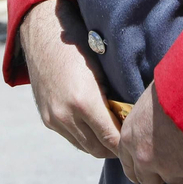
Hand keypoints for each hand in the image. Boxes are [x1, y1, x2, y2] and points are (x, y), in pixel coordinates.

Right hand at [21, 0, 121, 158]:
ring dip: (100, 144)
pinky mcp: (47, 118)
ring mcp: (54, 119)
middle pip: (98, 149)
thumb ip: (114, 98)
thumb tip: (131, 119)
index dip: (127, 143)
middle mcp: (66, 115)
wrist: (43, 34)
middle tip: (130, 138)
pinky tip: (96, 126)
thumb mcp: (103, 69)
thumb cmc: (81, 44)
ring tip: (115, 133)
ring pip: (84, 146)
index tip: (139, 138)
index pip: (112, 139)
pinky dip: (85, 136)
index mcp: (84, 102)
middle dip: (115, 147)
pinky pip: (71, 137)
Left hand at [117, 83, 182, 183]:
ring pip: (175, 179)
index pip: (128, 166)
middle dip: (160, 174)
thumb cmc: (173, 87)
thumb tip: (149, 126)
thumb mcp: (148, 102)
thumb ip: (144, 123)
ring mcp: (169, 167)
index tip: (147, 168)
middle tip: (173, 161)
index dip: (139, 167)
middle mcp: (145, 157)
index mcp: (129, 138)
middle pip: (149, 181)